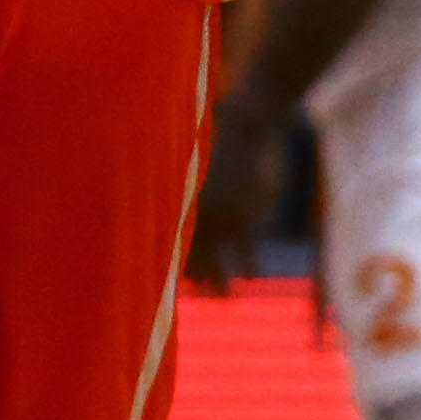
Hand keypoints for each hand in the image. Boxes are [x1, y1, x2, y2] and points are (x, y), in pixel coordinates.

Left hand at [184, 97, 289, 287]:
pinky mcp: (244, 215)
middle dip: (193, 276)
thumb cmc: (223, 133)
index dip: (174, 257)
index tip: (179, 275)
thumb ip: (194, 183)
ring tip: (222, 297)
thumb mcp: (201, 157)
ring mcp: (218, 215)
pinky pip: (244, 248)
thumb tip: (185, 199)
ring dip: (217, 280)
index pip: (168, 235)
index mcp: (176, 195)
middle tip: (198, 293)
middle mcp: (193, 210)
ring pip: (213, 257)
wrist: (251, 121)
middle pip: (188, 253)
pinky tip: (252, 277)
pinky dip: (247, 264)